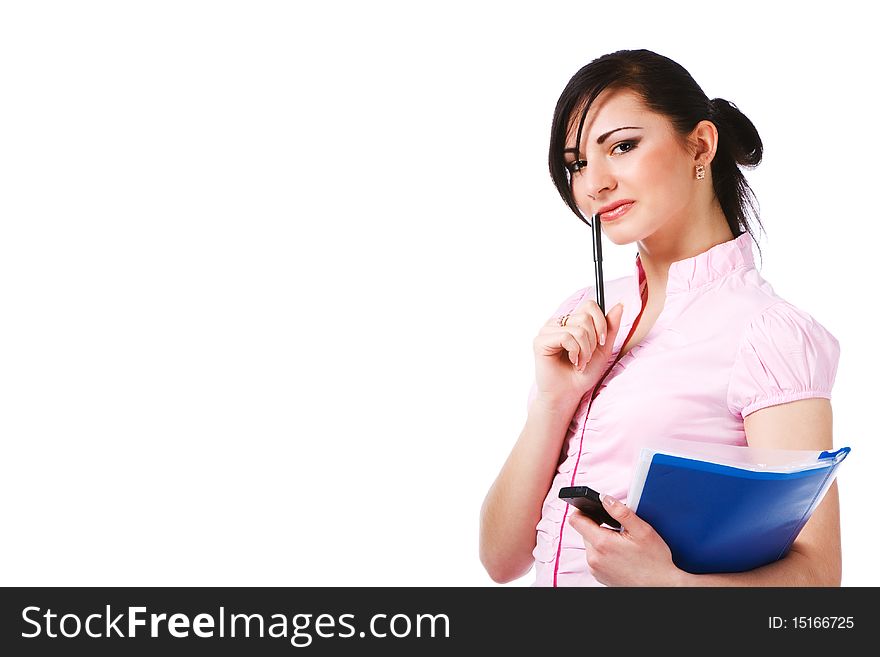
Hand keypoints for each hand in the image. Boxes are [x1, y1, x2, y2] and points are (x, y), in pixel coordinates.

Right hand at [532, 299, 623, 405]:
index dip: (601, 322)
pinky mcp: (540, 341)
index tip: (601, 342)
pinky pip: (565, 337)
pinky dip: (575, 352)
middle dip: (593, 341)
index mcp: (571, 321)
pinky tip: (572, 362)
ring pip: (577, 329)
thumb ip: (610, 327)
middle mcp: (558, 322)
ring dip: (585, 350)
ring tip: (580, 362)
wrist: (570, 393)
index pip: (590, 305)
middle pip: (585, 317)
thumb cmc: (584, 373)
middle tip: (587, 357)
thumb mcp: (603, 348)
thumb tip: (620, 305)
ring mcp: (547, 330)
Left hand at [567, 494, 684, 586]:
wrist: (661, 586)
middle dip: (598, 526)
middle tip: (618, 530)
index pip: (575, 520)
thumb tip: (605, 498)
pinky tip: (620, 554)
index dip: (582, 510)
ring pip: (590, 544)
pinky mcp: (599, 576)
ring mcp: (595, 569)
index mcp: (601, 543)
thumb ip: (620, 511)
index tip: (593, 510)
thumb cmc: (654, 561)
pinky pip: (595, 557)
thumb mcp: (642, 530)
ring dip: (601, 539)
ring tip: (622, 543)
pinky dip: (604, 552)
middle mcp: (593, 558)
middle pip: (584, 532)